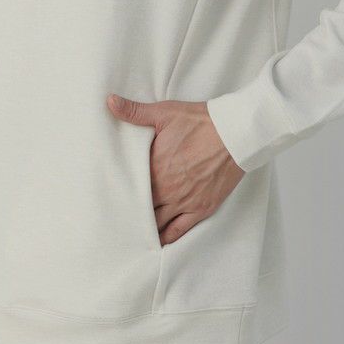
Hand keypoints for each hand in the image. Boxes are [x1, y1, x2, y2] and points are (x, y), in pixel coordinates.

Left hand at [106, 93, 245, 245]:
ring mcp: (184, 202)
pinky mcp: (201, 209)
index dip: (118, 193)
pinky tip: (157, 242)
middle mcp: (167, 190)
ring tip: (131, 233)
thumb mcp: (165, 113)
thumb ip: (135, 111)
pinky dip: (166, 238)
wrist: (235, 134)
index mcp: (154, 168)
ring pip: (157, 224)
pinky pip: (179, 231)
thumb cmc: (200, 122)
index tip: (107, 197)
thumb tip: (110, 101)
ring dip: (145, 228)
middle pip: (140, 209)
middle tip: (115, 219)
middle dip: (129, 213)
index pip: (128, 188)